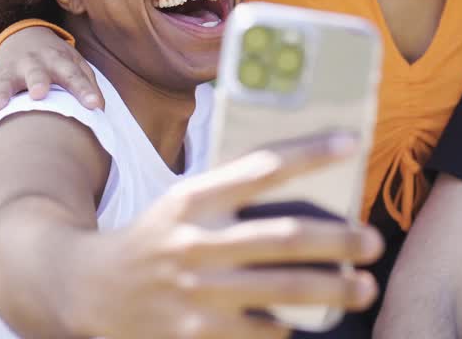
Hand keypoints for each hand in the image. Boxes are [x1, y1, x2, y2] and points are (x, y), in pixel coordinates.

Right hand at [0, 26, 102, 134]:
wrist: (24, 37)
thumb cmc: (57, 61)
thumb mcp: (75, 65)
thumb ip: (88, 85)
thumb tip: (101, 112)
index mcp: (58, 60)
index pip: (74, 74)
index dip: (84, 90)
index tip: (94, 105)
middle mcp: (33, 63)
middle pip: (36, 72)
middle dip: (37, 81)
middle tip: (39, 94)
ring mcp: (10, 72)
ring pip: (3, 83)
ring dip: (0, 94)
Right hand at [66, 132, 385, 338]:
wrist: (87, 289)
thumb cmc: (156, 239)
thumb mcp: (184, 202)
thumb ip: (233, 192)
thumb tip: (309, 180)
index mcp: (195, 197)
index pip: (261, 167)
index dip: (310, 153)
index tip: (353, 142)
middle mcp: (197, 241)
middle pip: (284, 236)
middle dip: (339, 240)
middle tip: (373, 240)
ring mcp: (197, 291)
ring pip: (282, 289)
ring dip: (333, 289)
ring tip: (364, 287)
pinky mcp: (196, 333)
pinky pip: (261, 330)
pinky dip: (288, 324)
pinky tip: (306, 320)